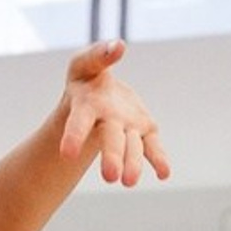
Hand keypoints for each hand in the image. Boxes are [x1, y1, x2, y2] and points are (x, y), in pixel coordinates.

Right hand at [59, 40, 169, 185]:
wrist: (98, 100)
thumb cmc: (88, 79)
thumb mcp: (84, 63)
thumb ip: (100, 54)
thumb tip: (118, 46)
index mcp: (85, 107)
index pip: (79, 121)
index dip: (74, 136)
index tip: (67, 154)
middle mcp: (105, 122)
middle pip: (109, 138)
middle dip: (111, 156)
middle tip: (111, 177)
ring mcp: (125, 129)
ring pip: (129, 146)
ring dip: (132, 163)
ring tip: (130, 183)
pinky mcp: (144, 131)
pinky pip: (152, 146)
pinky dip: (158, 159)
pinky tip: (164, 173)